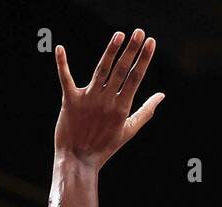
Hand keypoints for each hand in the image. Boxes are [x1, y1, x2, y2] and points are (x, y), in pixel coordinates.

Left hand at [53, 29, 164, 168]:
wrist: (79, 159)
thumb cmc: (105, 146)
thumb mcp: (129, 130)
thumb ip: (146, 111)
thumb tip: (161, 95)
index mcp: (122, 108)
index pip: (135, 78)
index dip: (143, 59)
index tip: (151, 43)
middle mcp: (106, 101)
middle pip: (121, 70)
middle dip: (132, 50)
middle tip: (139, 32)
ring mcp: (88, 100)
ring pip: (101, 70)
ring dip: (111, 51)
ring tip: (120, 35)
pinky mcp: (70, 100)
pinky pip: (66, 78)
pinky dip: (62, 64)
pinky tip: (60, 48)